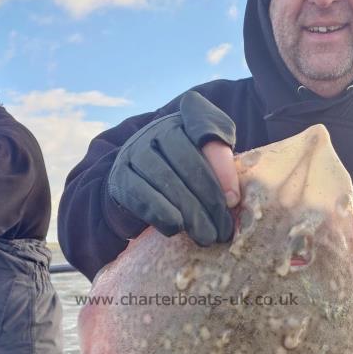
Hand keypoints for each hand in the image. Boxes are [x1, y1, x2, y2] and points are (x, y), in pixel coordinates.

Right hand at [107, 91, 238, 245]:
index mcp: (185, 117)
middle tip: (223, 229)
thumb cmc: (183, 174)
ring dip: (190, 212)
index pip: (207, 129)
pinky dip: (162, 213)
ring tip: (206, 236)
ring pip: (166, 179)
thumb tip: (231, 199)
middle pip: (188, 160)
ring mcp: (134, 151)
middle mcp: (157, 129)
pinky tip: (177, 228)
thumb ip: (222, 168)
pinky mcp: (119, 177)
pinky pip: (142, 195)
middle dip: (209, 199)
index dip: (222, 166)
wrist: (137, 184)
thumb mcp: (207, 162)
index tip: (234, 200)